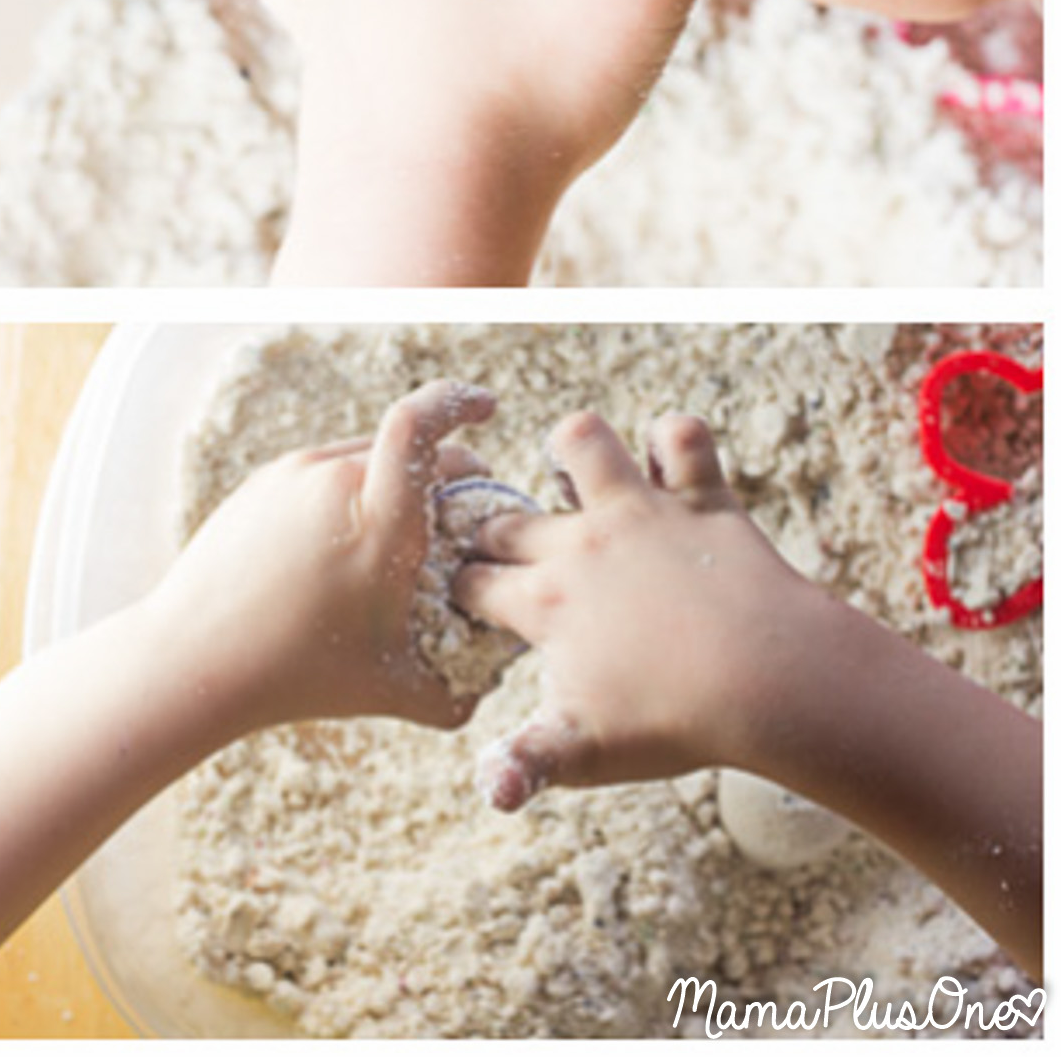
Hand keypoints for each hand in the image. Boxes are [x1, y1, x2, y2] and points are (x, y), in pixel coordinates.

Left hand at [145, 379, 500, 732]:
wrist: (194, 659)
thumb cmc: (299, 677)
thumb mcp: (400, 691)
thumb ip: (464, 685)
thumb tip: (498, 672)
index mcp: (375, 523)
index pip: (419, 426)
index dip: (456, 402)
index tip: (486, 406)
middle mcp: (330, 482)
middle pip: (407, 447)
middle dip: (446, 472)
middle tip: (459, 518)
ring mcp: (290, 477)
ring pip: (365, 457)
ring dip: (395, 483)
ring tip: (400, 538)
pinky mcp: (262, 484)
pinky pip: (324, 471)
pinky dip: (351, 492)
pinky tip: (347, 542)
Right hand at [452, 412, 830, 808]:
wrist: (774, 685)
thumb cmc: (675, 721)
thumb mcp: (586, 753)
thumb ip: (526, 765)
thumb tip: (486, 795)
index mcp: (545, 602)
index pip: (472, 583)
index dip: (462, 592)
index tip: (468, 602)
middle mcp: (582, 544)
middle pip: (507, 520)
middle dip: (491, 533)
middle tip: (505, 554)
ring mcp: (641, 514)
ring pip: (584, 442)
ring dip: (572, 450)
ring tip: (576, 478)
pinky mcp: (701, 500)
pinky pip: (683, 440)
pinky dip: (676, 441)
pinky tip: (668, 463)